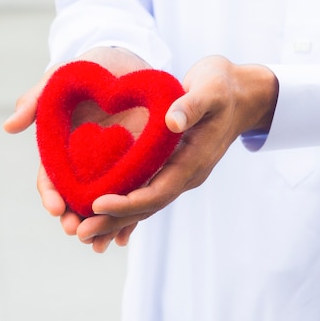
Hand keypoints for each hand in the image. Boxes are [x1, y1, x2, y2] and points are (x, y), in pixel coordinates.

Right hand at [3, 46, 151, 248]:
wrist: (125, 60)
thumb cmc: (85, 68)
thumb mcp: (58, 80)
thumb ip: (35, 100)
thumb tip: (9, 126)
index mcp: (60, 148)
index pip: (51, 178)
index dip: (50, 194)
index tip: (55, 207)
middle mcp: (83, 162)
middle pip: (75, 197)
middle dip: (74, 218)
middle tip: (76, 232)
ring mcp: (110, 165)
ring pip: (102, 203)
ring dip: (99, 226)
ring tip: (100, 243)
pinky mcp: (136, 163)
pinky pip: (131, 192)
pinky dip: (127, 216)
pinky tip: (126, 235)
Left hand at [80, 55, 278, 251]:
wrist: (240, 96)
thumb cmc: (223, 88)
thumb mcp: (211, 89)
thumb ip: (192, 105)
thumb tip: (171, 122)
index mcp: (193, 160)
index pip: (158, 191)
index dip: (128, 201)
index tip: (98, 203)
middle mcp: (186, 174)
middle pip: (147, 206)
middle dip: (113, 220)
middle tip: (79, 232)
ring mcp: (179, 174)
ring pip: (144, 204)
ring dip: (115, 219)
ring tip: (82, 230)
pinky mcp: (171, 168)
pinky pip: (146, 193)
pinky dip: (125, 207)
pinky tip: (103, 216)